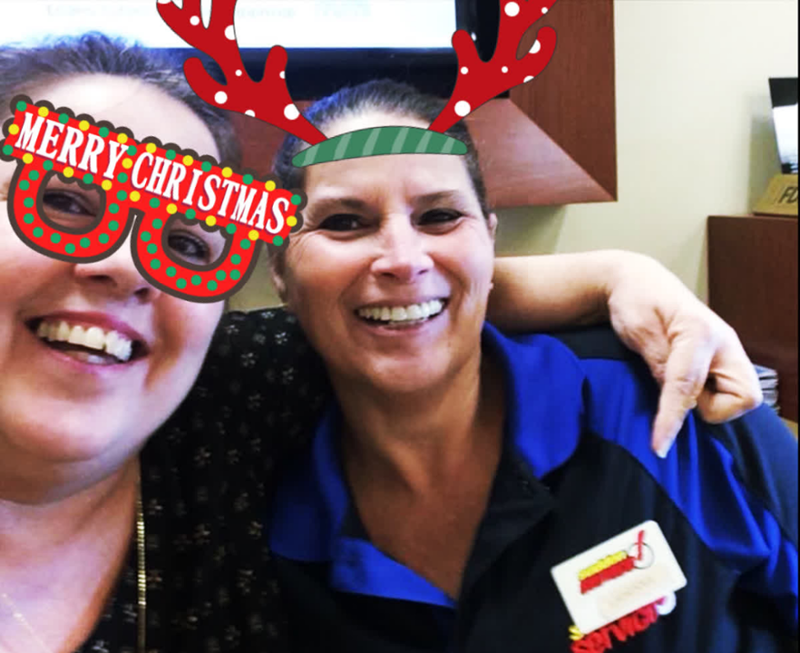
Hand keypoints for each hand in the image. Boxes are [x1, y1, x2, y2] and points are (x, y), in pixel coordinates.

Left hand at [606, 254, 761, 456]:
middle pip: (741, 398)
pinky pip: (729, 393)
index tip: (659, 446)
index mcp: (699, 330)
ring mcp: (728, 352)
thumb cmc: (634, 301)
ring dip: (708, 402)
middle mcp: (724, 343)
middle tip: (671, 391)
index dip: (673, 418)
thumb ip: (658, 364)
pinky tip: (685, 386)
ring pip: (739, 399)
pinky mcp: (723, 360)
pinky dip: (708, 397)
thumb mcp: (637, 331)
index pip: (688, 386)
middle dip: (708, 407)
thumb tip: (675, 397)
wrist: (639, 282)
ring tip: (676, 383)